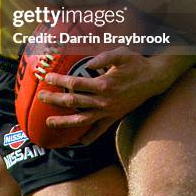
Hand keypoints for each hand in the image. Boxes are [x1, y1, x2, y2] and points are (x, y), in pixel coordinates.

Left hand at [38, 48, 162, 143]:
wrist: (154, 79)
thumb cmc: (135, 63)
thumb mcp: (121, 53)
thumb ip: (103, 57)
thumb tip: (88, 64)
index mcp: (104, 84)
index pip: (75, 84)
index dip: (59, 81)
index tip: (47, 78)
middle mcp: (104, 100)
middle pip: (73, 102)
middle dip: (54, 100)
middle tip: (41, 97)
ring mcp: (109, 111)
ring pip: (82, 120)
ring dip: (64, 122)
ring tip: (49, 123)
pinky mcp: (114, 118)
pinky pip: (99, 131)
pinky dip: (87, 138)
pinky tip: (76, 142)